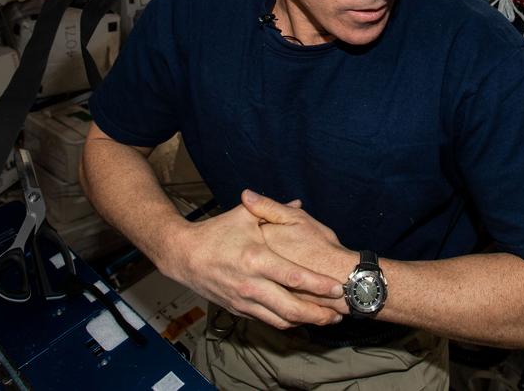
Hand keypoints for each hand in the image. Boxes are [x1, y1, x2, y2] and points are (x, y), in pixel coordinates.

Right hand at [167, 201, 344, 328]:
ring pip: (281, 320)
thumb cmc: (215, 233)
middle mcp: (251, 284)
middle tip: (341, 312)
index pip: (293, 277)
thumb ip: (272, 209)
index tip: (337, 286)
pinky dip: (288, 322)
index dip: (318, 285)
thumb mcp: (243, 216)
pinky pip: (268, 321)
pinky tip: (302, 319)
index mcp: (255, 259)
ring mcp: (244, 300)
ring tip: (328, 319)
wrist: (183, 256)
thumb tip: (298, 202)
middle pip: (291, 308)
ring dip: (307, 322)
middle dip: (319, 313)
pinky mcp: (239, 310)